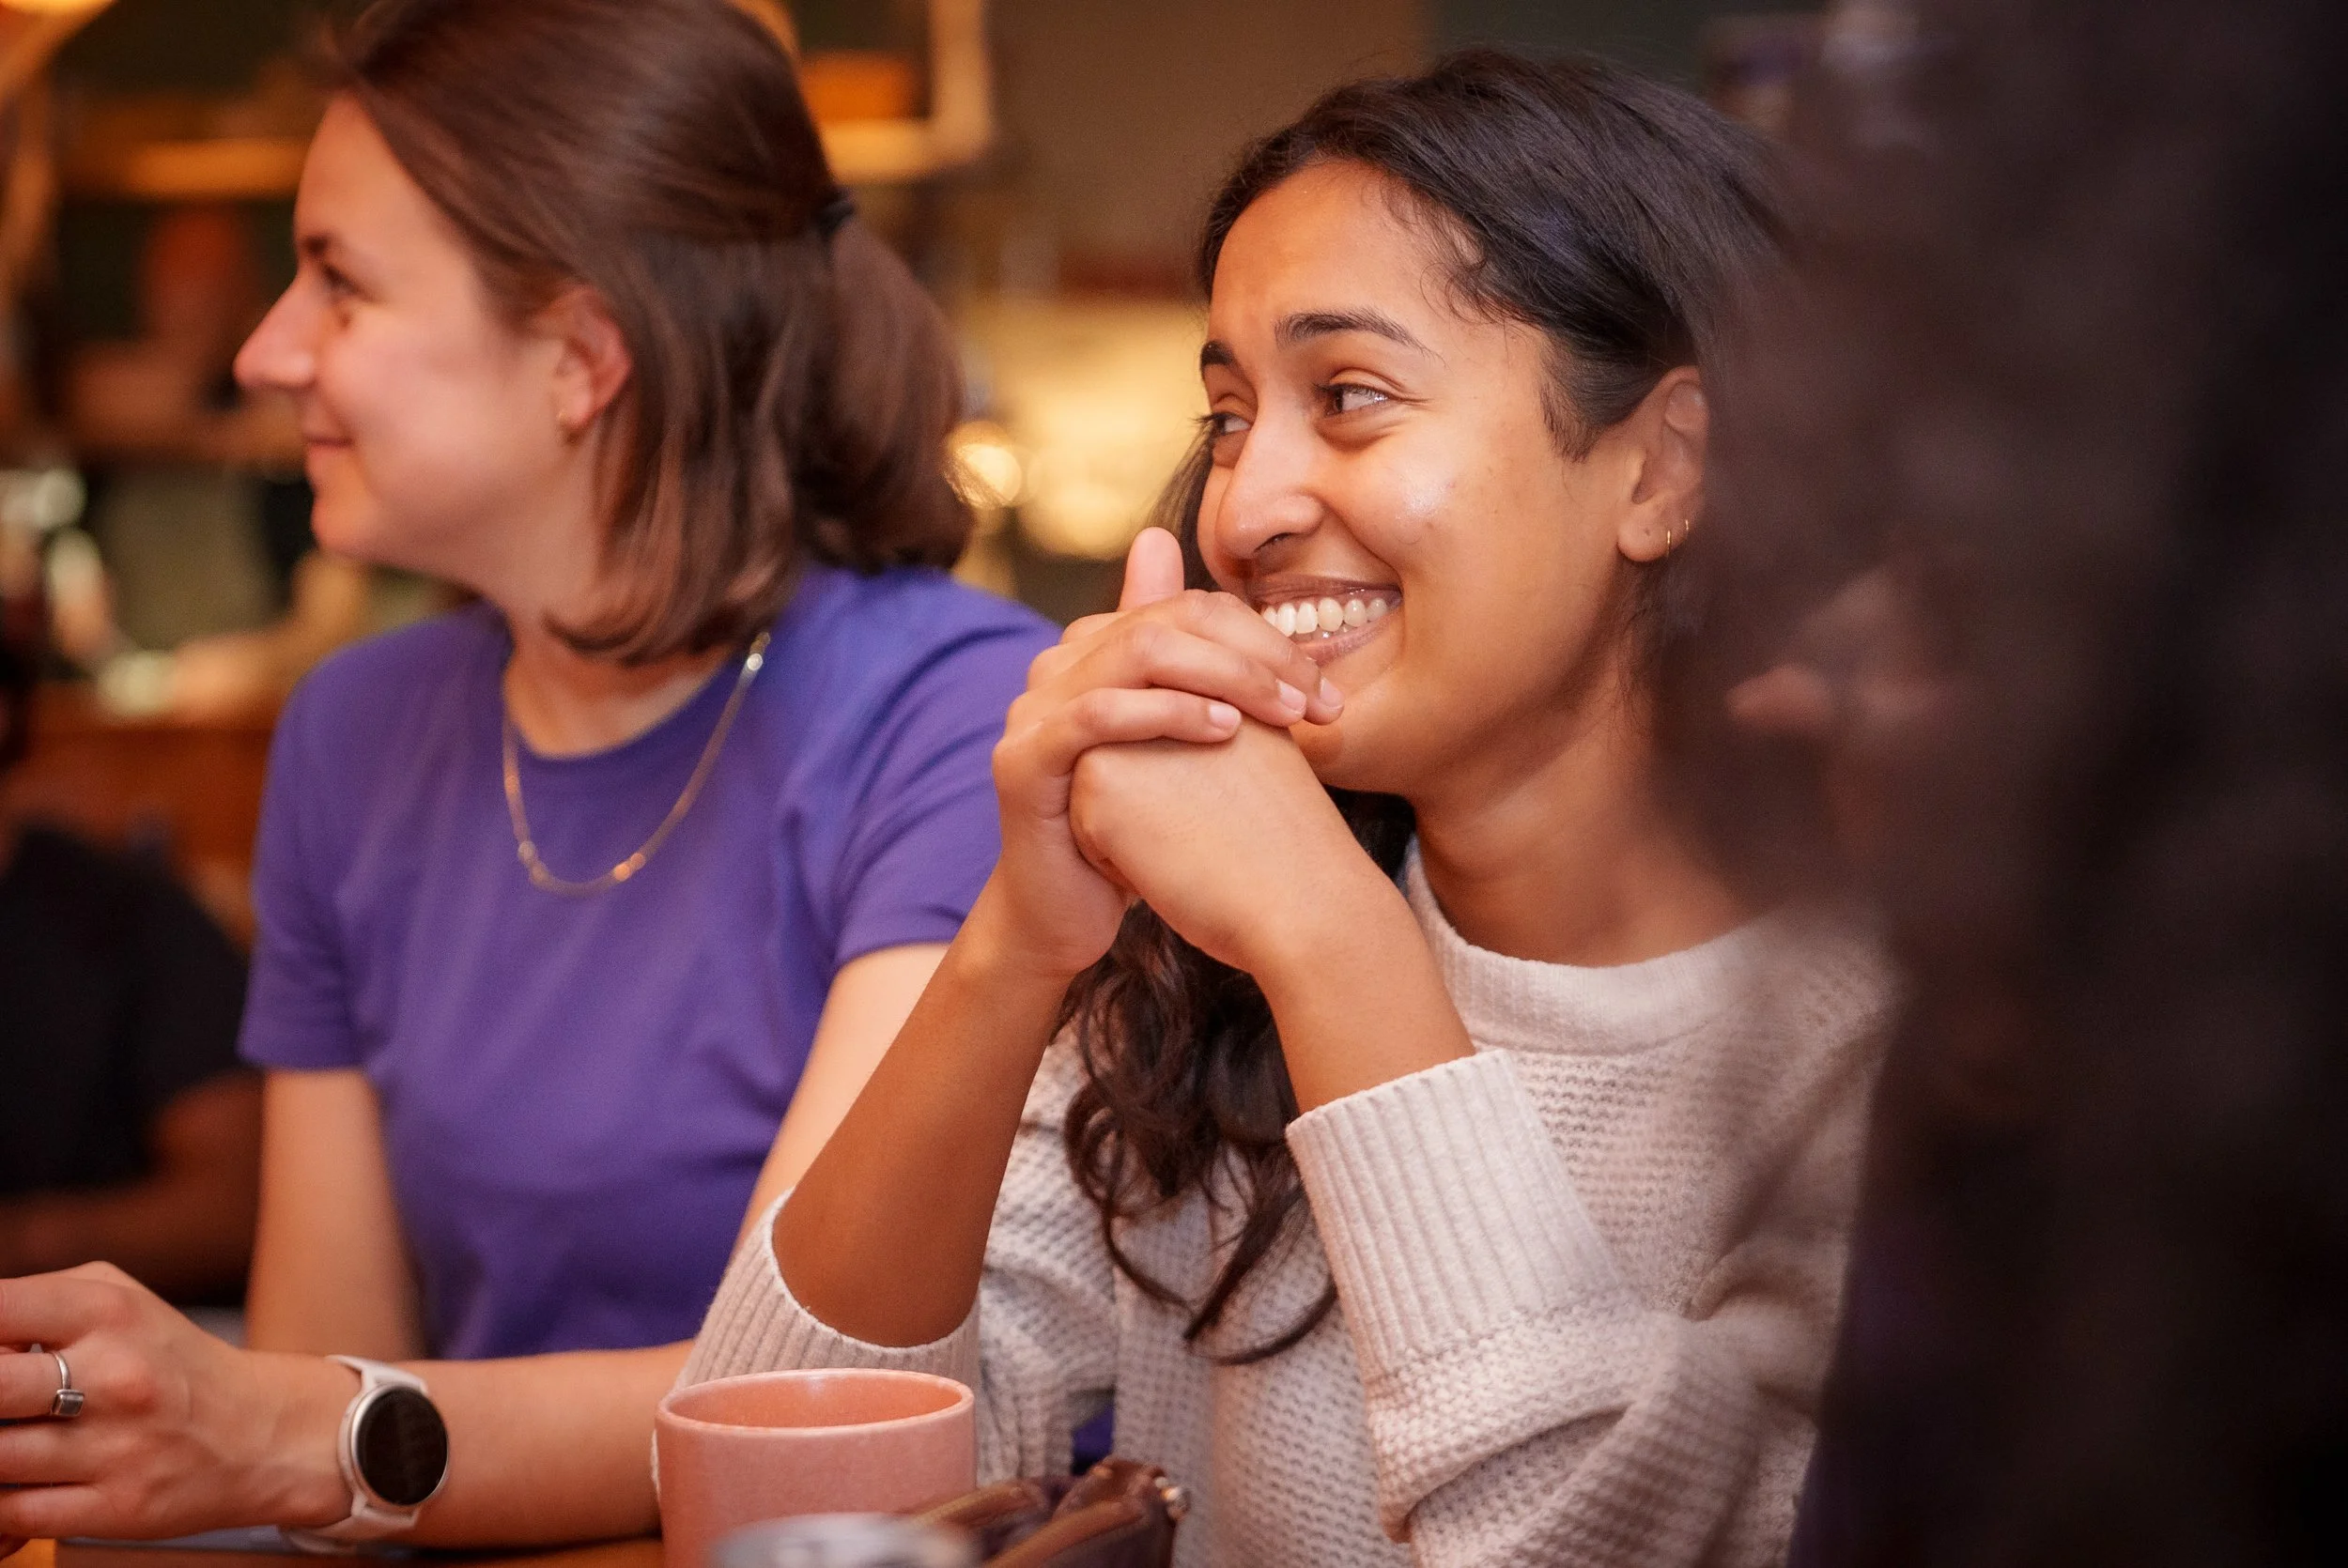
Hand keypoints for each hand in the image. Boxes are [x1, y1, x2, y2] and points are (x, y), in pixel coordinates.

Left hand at [0, 1264, 349, 1539]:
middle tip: (6, 1405)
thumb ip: (37, 1305)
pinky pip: (15, 1513)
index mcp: (109, 1312)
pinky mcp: (116, 1507)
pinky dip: (2, 1504)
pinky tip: (23, 1482)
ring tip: (16, 1440)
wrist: (261, 1433)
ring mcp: (117, 1446)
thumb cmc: (171, 1364)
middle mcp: (117, 1376)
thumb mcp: (118, 1301)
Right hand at [980, 528, 1339, 980]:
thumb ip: (1211, 688)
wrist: (1068, 914)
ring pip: (1136, 653)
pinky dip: (1168, 713)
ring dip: (1224, 675)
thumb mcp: (1183, 748)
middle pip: (1166, 620)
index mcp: (1094, 652)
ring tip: (1282, 713)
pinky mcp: (1022, 759)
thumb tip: (1256, 623)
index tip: (1325, 693)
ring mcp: (1032, 709)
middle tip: (1313, 700)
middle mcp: (1056, 667)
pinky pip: (1098, 714)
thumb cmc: (1138, 832)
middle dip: (1254, 655)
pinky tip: (1225, 732)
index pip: (1188, 609)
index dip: (1265, 640)